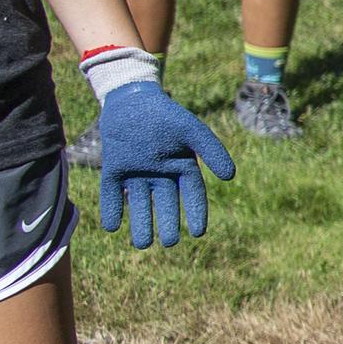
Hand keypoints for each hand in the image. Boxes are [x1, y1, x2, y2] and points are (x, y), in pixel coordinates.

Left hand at [95, 81, 235, 249]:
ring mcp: (136, 173)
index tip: (198, 233)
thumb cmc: (167, 115)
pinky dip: (113, 210)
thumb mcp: (192, 131)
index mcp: (182, 167)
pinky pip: (113, 194)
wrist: (133, 99)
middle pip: (165, 204)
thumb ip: (211, 151)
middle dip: (166, 224)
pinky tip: (112, 227)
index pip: (192, 195)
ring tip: (142, 244)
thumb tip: (230, 176)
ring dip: (141, 223)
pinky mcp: (114, 170)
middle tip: (169, 242)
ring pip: (140, 204)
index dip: (196, 213)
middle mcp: (160, 174)